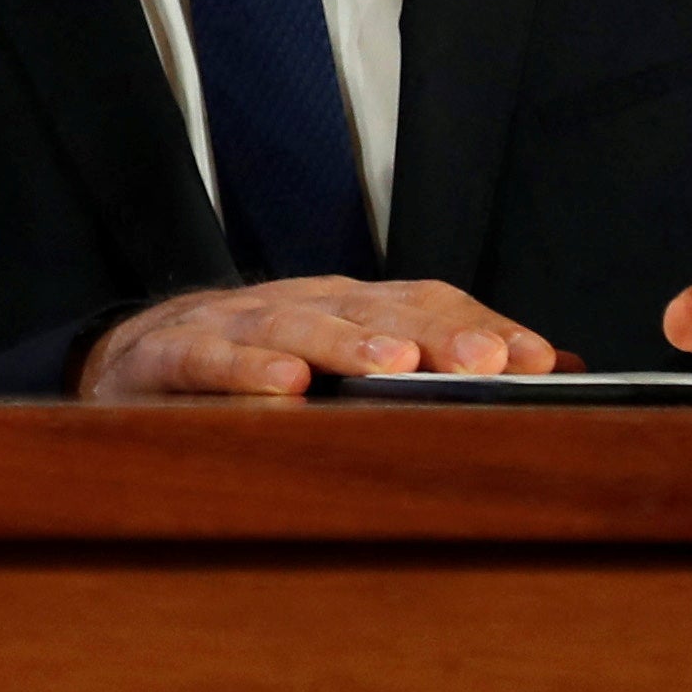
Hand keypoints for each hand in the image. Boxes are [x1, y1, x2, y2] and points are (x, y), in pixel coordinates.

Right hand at [78, 276, 574, 399]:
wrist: (127, 368)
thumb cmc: (255, 373)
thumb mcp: (346, 369)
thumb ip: (442, 366)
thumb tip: (563, 368)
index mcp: (346, 308)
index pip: (424, 303)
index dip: (481, 325)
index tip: (538, 361)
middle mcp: (299, 305)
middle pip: (373, 309)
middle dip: (434, 333)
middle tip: (489, 360)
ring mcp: (233, 325)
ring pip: (296, 325)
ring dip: (349, 344)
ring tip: (395, 368)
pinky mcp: (171, 356)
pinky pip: (210, 360)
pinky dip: (246, 372)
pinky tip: (284, 388)